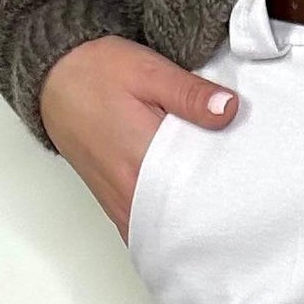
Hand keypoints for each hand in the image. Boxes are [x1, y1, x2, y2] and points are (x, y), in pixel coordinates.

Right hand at [38, 36, 239, 238]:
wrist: (51, 78)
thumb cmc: (96, 72)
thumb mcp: (148, 70)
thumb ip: (190, 94)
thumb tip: (230, 110)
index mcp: (144, 159)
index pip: (199, 192)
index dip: (228, 194)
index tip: (251, 189)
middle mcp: (131, 192)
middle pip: (185, 222)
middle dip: (215, 216)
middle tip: (243, 204)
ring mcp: (121, 206)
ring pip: (166, 233)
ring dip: (192, 225)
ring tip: (220, 211)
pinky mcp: (115, 208)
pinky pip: (148, 232)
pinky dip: (170, 229)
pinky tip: (189, 217)